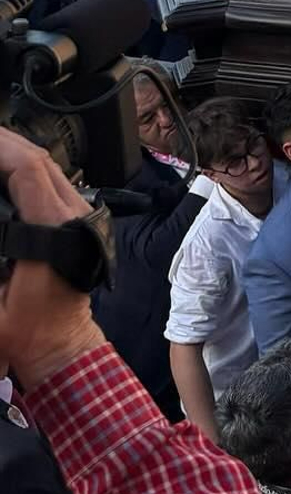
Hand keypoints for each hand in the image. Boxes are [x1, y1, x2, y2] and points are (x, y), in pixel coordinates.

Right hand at [0, 129, 99, 388]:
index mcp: (55, 229)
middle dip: (6, 144)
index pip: (30, 170)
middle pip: (42, 161)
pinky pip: (53, 183)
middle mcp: (74, 215)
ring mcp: (80, 216)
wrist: (61, 349)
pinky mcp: (77, 222)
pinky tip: (6, 172)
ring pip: (49, 169)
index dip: (2, 148)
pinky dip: (27, 170)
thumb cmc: (25, 333)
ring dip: (17, 155)